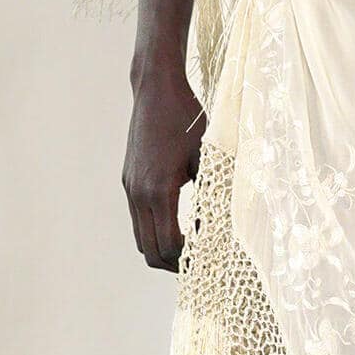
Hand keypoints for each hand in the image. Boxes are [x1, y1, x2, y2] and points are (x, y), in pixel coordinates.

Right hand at [123, 60, 206, 271]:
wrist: (156, 90)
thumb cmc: (188, 118)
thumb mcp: (208, 156)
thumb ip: (213, 193)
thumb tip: (226, 225)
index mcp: (159, 190)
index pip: (169, 246)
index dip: (191, 258)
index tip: (211, 254)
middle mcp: (138, 193)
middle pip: (149, 252)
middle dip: (174, 265)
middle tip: (200, 264)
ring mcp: (130, 188)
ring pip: (140, 239)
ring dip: (162, 249)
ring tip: (191, 248)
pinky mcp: (128, 181)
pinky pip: (138, 219)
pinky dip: (155, 230)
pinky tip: (179, 222)